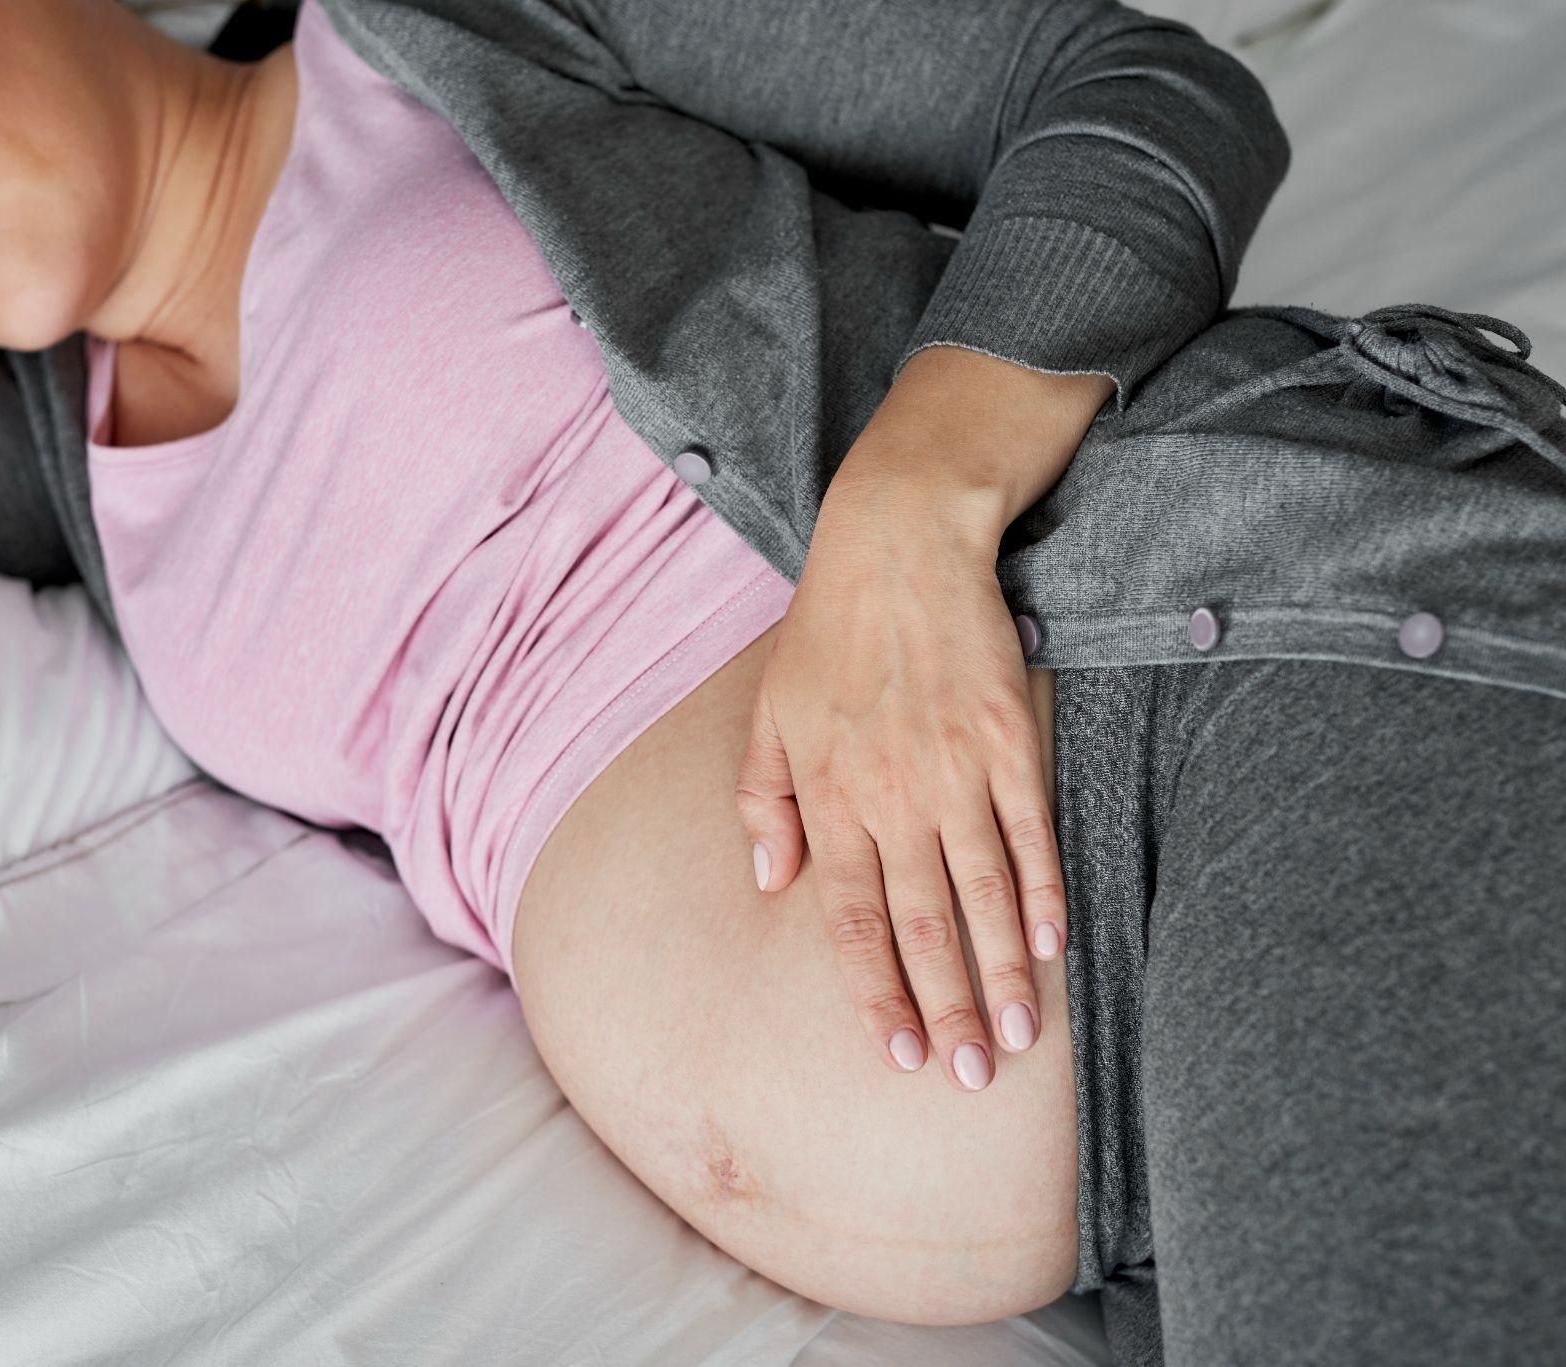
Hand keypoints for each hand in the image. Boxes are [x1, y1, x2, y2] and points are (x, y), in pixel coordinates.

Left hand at [734, 345, 1110, 1091]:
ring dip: (999, 972)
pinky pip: (1029, 832)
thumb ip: (763, 804)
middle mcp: (891, 796)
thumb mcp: (768, 715)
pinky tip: (1051, 948)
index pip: (850, 917)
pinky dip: (1042, 893)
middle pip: (922, 923)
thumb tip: (771, 885)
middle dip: (944, 1008)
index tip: (898, 1051)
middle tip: (969, 1075)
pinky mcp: (1007, 739)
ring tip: (1016, 1038)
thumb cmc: (824, 633)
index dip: (876, 989)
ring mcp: (955, 770)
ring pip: (981, 893)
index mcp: (828, 797)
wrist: (898, 543)